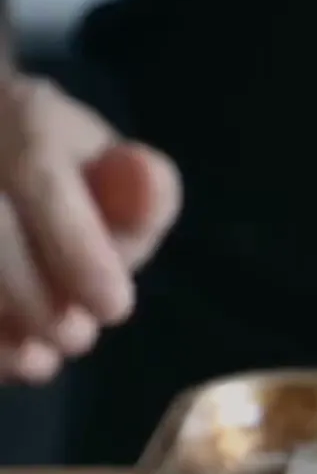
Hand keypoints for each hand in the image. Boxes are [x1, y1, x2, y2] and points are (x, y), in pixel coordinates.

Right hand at [0, 74, 180, 383]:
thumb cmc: (66, 177)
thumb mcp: (113, 174)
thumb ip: (141, 188)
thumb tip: (145, 176)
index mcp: (18, 112)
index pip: (38, 175)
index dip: (76, 248)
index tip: (114, 308)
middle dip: (31, 295)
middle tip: (74, 338)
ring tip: (39, 357)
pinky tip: (8, 361)